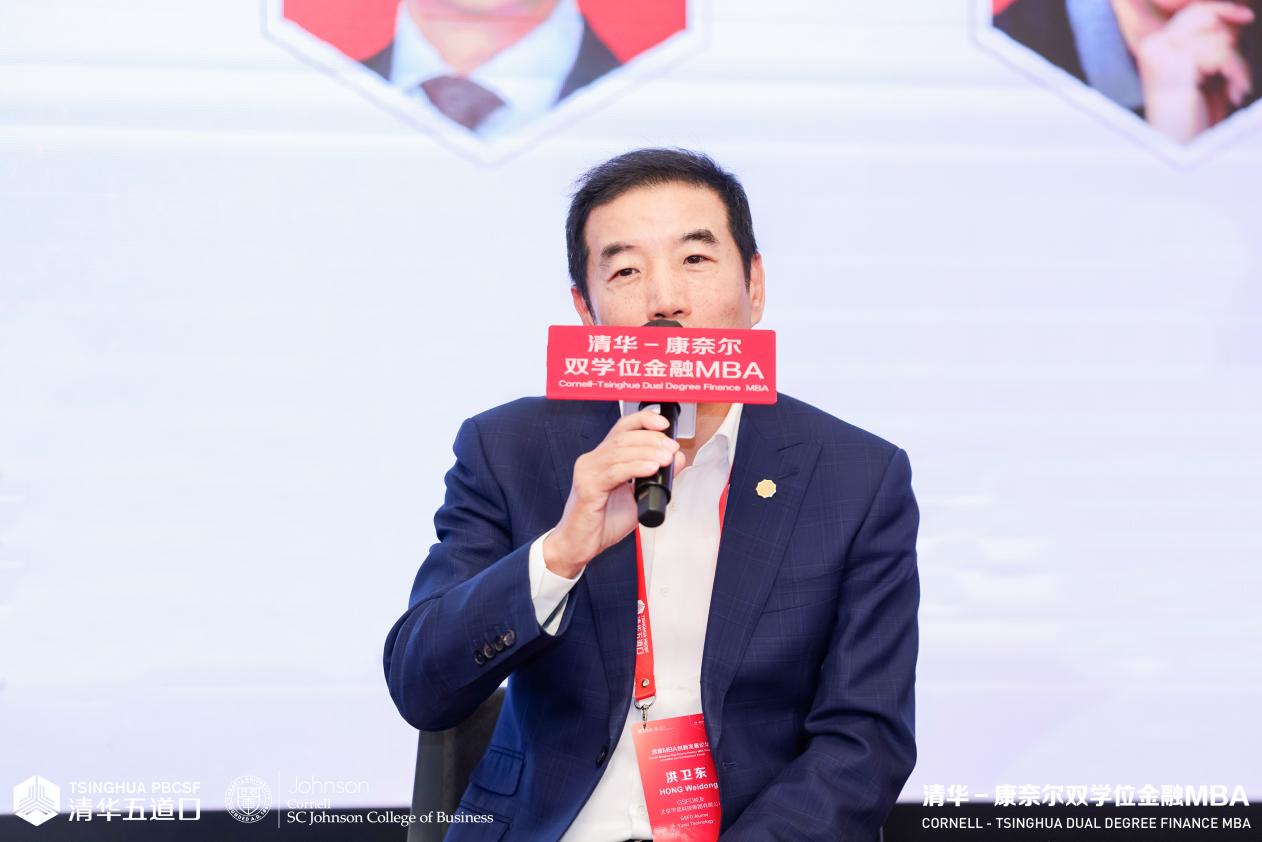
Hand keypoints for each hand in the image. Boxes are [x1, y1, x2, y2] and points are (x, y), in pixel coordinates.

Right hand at [542, 409, 684, 577]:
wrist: (578, 546)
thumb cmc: (602, 523)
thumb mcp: (637, 497)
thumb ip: (656, 477)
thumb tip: (678, 458)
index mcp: (603, 459)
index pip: (622, 428)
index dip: (643, 420)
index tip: (663, 424)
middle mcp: (592, 460)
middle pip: (623, 437)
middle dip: (652, 439)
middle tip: (671, 447)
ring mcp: (588, 472)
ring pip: (619, 451)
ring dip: (648, 452)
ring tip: (666, 458)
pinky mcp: (587, 487)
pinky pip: (614, 472)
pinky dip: (635, 467)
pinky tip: (651, 469)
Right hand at [1133, 1, 1254, 142]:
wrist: (1179, 150)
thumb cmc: (1194, 115)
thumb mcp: (1205, 70)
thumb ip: (1213, 41)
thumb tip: (1237, 13)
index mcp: (1154, 45)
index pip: (1194, 11)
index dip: (1222, 9)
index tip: (1246, 18)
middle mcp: (1153, 45)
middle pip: (1206, 14)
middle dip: (1230, 40)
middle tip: (1233, 73)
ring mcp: (1161, 54)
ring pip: (1219, 36)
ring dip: (1236, 64)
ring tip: (1235, 88)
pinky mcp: (1176, 65)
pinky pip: (1222, 53)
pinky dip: (1237, 73)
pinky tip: (1235, 94)